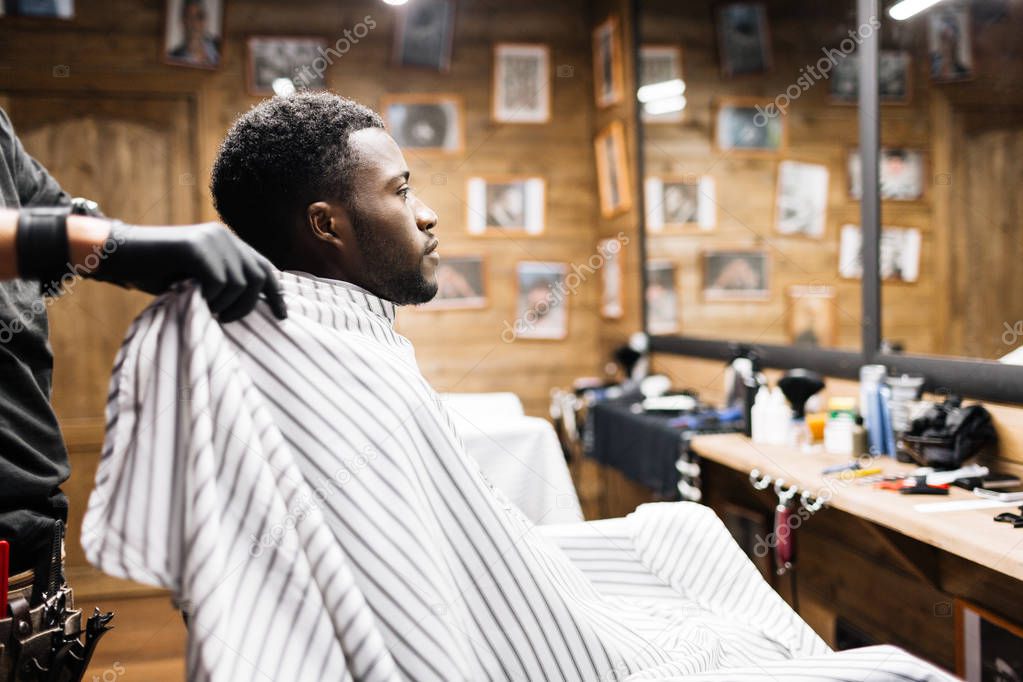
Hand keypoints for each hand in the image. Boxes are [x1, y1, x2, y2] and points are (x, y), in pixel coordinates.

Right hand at [87, 222, 286, 321]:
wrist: (117, 255)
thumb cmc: (155, 273)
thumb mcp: (197, 280)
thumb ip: (223, 285)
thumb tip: (253, 305)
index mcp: (228, 243)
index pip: (264, 267)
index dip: (276, 293)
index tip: (282, 316)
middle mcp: (224, 237)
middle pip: (259, 278)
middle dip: (247, 306)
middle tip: (225, 319)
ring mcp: (211, 240)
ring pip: (240, 284)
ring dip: (225, 305)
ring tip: (205, 309)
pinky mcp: (196, 248)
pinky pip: (219, 283)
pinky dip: (210, 299)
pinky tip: (194, 300)